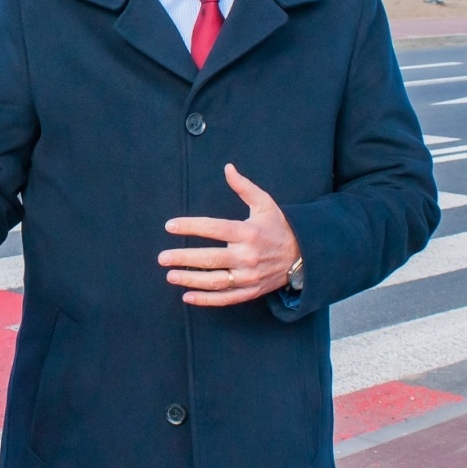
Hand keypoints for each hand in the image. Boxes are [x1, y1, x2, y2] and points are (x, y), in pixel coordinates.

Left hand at [158, 164, 299, 306]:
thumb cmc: (278, 226)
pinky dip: (206, 300)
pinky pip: (225, 298)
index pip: (214, 228)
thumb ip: (244, 187)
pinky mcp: (251, 291)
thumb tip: (228, 167)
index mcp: (248, 232)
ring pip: (215, 281)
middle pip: (210, 258)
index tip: (169, 226)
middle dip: (184, 258)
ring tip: (170, 275)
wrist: (303, 256)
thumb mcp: (265, 203)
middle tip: (162, 257)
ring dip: (190, 280)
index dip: (190, 226)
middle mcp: (247, 256)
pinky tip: (187, 297)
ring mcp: (249, 276)